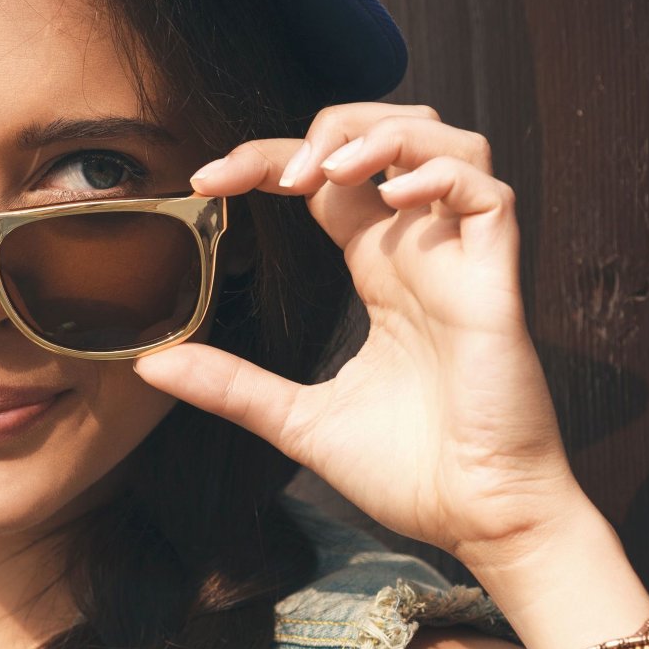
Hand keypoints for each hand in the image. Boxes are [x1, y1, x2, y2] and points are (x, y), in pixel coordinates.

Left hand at [135, 102, 586, 569]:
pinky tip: (392, 198)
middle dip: (330, 128)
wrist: (478, 519)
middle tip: (276, 174)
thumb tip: (151, 363)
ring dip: (383, 135)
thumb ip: (231, 384)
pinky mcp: (497, 284)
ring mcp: (463, 262)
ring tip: (328, 171)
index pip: (326, 178)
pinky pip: (488, 195)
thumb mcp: (296, 420)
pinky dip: (440, 176)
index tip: (206, 182)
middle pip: (390, 135)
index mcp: (380, 271)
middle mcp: (422, 252)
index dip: (270, 160)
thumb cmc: (410, 471)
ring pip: (448, 143)